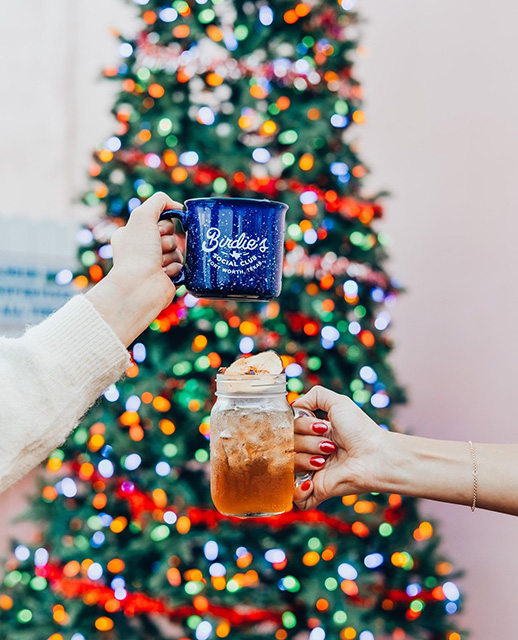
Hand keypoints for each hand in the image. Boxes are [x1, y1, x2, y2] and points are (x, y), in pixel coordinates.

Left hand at [86, 192, 183, 345]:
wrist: (140, 286)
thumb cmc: (137, 252)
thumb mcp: (143, 215)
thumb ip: (159, 201)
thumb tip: (177, 206)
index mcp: (133, 234)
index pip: (159, 220)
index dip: (163, 224)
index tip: (157, 231)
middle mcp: (143, 249)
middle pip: (171, 234)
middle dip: (167, 240)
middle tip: (158, 248)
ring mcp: (155, 264)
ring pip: (178, 250)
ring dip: (171, 255)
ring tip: (159, 264)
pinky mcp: (168, 278)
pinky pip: (182, 266)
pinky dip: (175, 268)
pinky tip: (164, 274)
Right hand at [293, 385, 386, 509]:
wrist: (376, 456)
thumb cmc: (361, 430)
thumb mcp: (339, 402)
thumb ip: (315, 396)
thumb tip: (294, 405)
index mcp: (315, 433)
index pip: (290, 428)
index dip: (301, 426)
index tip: (320, 426)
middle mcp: (312, 451)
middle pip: (289, 445)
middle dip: (308, 442)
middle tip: (329, 445)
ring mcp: (313, 471)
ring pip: (289, 466)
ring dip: (307, 460)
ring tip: (326, 460)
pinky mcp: (317, 490)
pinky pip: (295, 496)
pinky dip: (298, 489)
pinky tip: (311, 481)